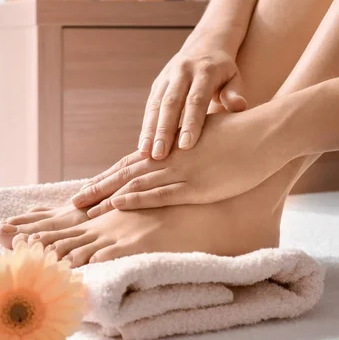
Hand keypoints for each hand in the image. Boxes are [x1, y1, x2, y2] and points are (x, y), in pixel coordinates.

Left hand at [73, 109, 292, 216]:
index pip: (129, 165)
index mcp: (168, 152)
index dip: (106, 179)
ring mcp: (180, 172)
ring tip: (84, 208)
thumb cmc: (237, 135)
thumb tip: (177, 159)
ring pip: (135, 185)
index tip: (86, 190)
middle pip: (124, 175)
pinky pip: (161, 193)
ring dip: (107, 197)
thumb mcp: (204, 142)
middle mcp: (168, 161)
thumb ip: (186, 153)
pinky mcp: (197, 185)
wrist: (266, 131)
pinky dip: (137, 198)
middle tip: (72, 203)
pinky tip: (118, 202)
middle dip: (96, 189)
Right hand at [139, 34, 246, 159]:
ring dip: (150, 130)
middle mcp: (182, 71)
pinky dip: (146, 126)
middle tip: (160, 155)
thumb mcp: (234, 77)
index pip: (196, 99)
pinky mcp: (157, 84)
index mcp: (205, 71)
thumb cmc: (224, 70)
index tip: (186, 146)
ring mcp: (167, 77)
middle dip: (164, 130)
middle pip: (171, 103)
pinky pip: (150, 106)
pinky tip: (143, 145)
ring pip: (156, 105)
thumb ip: (234, 92)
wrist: (205, 44)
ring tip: (146, 153)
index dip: (190, 122)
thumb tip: (238, 107)